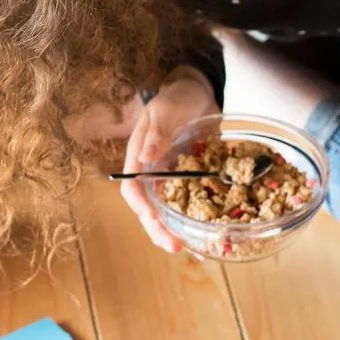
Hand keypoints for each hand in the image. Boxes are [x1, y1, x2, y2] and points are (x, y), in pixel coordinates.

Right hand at [119, 66, 219, 253]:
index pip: (132, 189)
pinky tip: (207, 229)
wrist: (198, 92)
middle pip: (148, 207)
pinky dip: (195, 216)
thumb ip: (157, 133)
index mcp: (139, 157)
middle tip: (175, 246)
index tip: (154, 221)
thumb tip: (145, 157)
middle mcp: (152, 172)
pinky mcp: (189, 178)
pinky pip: (189, 200)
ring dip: (174, 228)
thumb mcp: (165, 110)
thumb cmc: (176, 97)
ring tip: (187, 246)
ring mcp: (170, 177)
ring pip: (167, 209)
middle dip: (158, 229)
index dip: (141, 208)